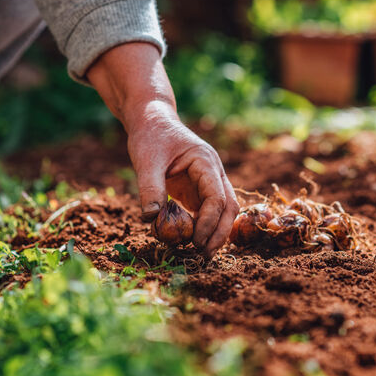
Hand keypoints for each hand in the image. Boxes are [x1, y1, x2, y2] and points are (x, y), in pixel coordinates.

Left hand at [87, 43, 238, 256]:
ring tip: (201, 254)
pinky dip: (203, 228)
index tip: (194, 242)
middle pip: (229, 207)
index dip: (209, 222)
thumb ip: (150, 188)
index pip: (217, 197)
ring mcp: (208, 181)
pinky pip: (207, 212)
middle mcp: (213, 173)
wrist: (151, 120)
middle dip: (220, 233)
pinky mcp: (198, 189)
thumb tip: (152, 219)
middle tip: (204, 256)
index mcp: (206, 162)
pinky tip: (192, 242)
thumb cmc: (151, 136)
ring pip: (223, 211)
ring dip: (215, 233)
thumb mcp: (146, 160)